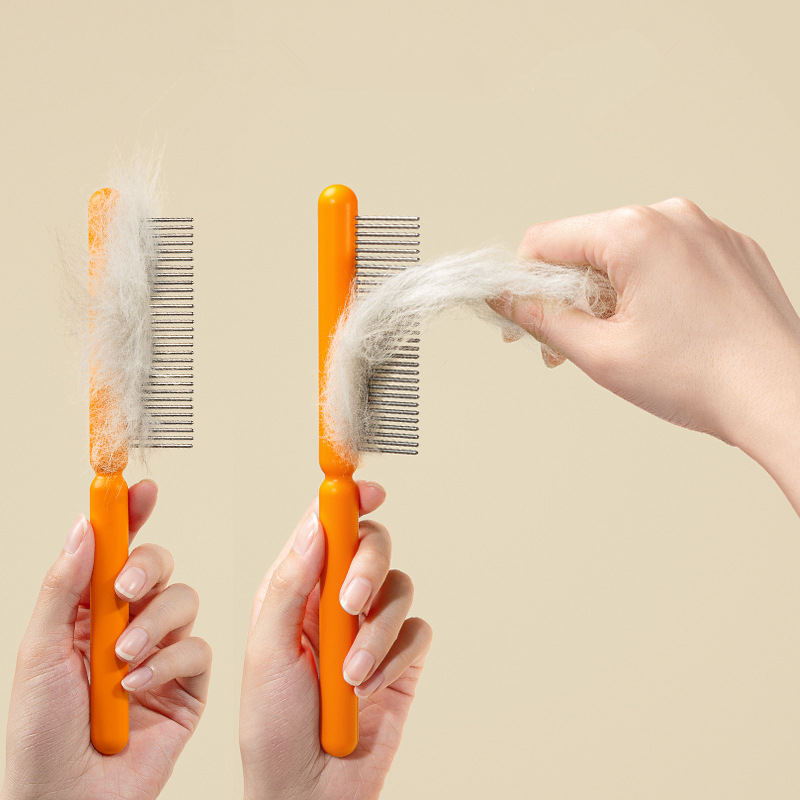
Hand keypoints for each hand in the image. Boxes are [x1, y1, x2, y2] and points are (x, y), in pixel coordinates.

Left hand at [1, 480, 211, 799]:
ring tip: (122, 659)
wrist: (70, 799)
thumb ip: (64, 586)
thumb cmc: (40, 735)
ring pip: (184, 601)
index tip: (140, 489)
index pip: (116, 550)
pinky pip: (197, 648)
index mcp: (88, 611)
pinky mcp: (188, 683)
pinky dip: (168, 663)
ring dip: (153, 625)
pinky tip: (139, 687)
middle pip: (158, 567)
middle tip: (125, 589)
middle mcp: (128, 624)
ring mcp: (161, 652)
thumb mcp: (39, 652)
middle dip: (147, 568)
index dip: (131, 516)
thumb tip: (85, 527)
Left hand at [240, 481, 432, 799]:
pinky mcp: (401, 659)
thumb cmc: (273, 726)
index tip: (365, 489)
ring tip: (348, 674)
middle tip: (350, 600)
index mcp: (297, 589)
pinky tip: (368, 687)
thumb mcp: (266, 650)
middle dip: (366, 566)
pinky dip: (394, 656)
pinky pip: (416, 631)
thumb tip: (316, 523)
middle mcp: (336, 601)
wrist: (308, 792)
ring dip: (376, 630)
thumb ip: (291, 582)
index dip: (347, 501)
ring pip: (398, 588)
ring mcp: (371, 629)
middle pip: (371, 546)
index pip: (326, 528)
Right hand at [493, 199, 799, 507]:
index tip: (521, 318)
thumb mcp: (599, 353)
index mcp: (635, 232)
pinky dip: (650, 289)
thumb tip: (506, 299)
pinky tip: (663, 331)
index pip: (546, 240)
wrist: (782, 396)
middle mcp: (673, 216)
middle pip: (587, 246)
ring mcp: (707, 230)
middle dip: (569, 294)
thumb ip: (541, 319)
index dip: (523, 282)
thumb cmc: (702, 378)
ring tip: (622, 344)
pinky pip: (669, 258)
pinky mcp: (731, 250)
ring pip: (628, 253)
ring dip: (609, 294)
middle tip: (571, 345)